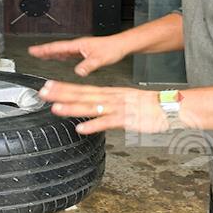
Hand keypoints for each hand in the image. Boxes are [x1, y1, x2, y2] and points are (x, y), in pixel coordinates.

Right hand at [28, 36, 125, 76]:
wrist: (120, 46)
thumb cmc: (112, 49)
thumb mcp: (99, 59)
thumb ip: (88, 65)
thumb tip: (78, 72)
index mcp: (78, 45)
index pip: (57, 47)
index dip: (44, 49)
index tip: (33, 50)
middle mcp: (77, 46)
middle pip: (56, 47)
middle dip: (43, 50)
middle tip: (32, 52)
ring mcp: (80, 48)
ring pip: (61, 50)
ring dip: (51, 52)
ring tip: (41, 55)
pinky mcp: (83, 52)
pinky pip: (68, 54)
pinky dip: (60, 55)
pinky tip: (59, 58)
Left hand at [39, 80, 169, 134]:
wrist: (170, 106)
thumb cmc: (148, 106)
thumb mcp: (124, 102)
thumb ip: (106, 106)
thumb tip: (90, 110)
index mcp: (110, 93)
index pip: (82, 89)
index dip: (64, 87)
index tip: (47, 85)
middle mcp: (111, 98)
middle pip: (82, 94)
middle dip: (61, 94)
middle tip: (43, 92)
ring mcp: (118, 108)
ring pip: (91, 107)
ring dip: (72, 108)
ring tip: (55, 109)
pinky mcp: (126, 119)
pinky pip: (107, 122)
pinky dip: (94, 125)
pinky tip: (81, 128)